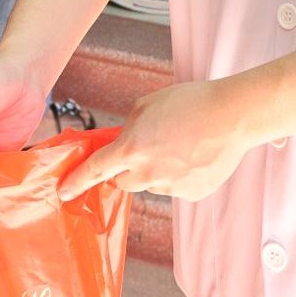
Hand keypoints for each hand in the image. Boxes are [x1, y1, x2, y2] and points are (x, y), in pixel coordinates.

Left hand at [57, 78, 267, 202]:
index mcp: (132, 147)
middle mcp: (148, 173)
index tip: (64, 191)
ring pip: (153, 184)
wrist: (231, 116)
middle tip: (145, 150)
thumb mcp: (147, 104)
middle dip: (126, 170)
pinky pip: (176, 187)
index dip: (77, 181)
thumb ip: (130, 126)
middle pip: (124, 182)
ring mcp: (171, 186)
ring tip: (181, 145)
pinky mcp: (193, 194)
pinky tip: (195, 155)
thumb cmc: (189, 102)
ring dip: (157, 171)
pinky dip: (180, 175)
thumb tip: (126, 140)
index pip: (96, 169)